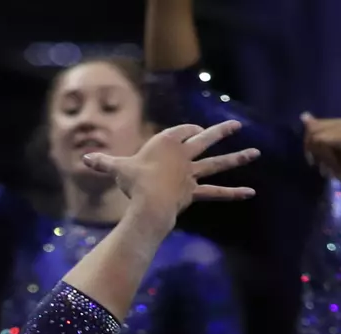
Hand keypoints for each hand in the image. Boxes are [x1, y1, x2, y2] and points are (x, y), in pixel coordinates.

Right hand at [81, 120, 258, 220]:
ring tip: (256, 153)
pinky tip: (250, 193)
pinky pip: (216, 193)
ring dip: (237, 158)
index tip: (193, 130)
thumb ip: (104, 162)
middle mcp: (182, 154)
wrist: (149, 200)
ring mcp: (191, 173)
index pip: (180, 131)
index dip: (185, 130)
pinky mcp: (194, 190)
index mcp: (165, 142)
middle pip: (204, 140)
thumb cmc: (132, 181)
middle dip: (220, 132)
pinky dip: (233, 194)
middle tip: (236, 126)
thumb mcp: (117, 168)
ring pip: (217, 163)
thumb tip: (85, 159)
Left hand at [300, 113, 340, 193]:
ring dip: (316, 153)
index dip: (308, 142)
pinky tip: (328, 164)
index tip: (312, 158)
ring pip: (315, 135)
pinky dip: (322, 155)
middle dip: (309, 147)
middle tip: (316, 163)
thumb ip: (315, 133)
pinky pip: (321, 141)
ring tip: (324, 165)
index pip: (313, 125)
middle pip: (313, 128)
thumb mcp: (324, 150)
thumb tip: (304, 115)